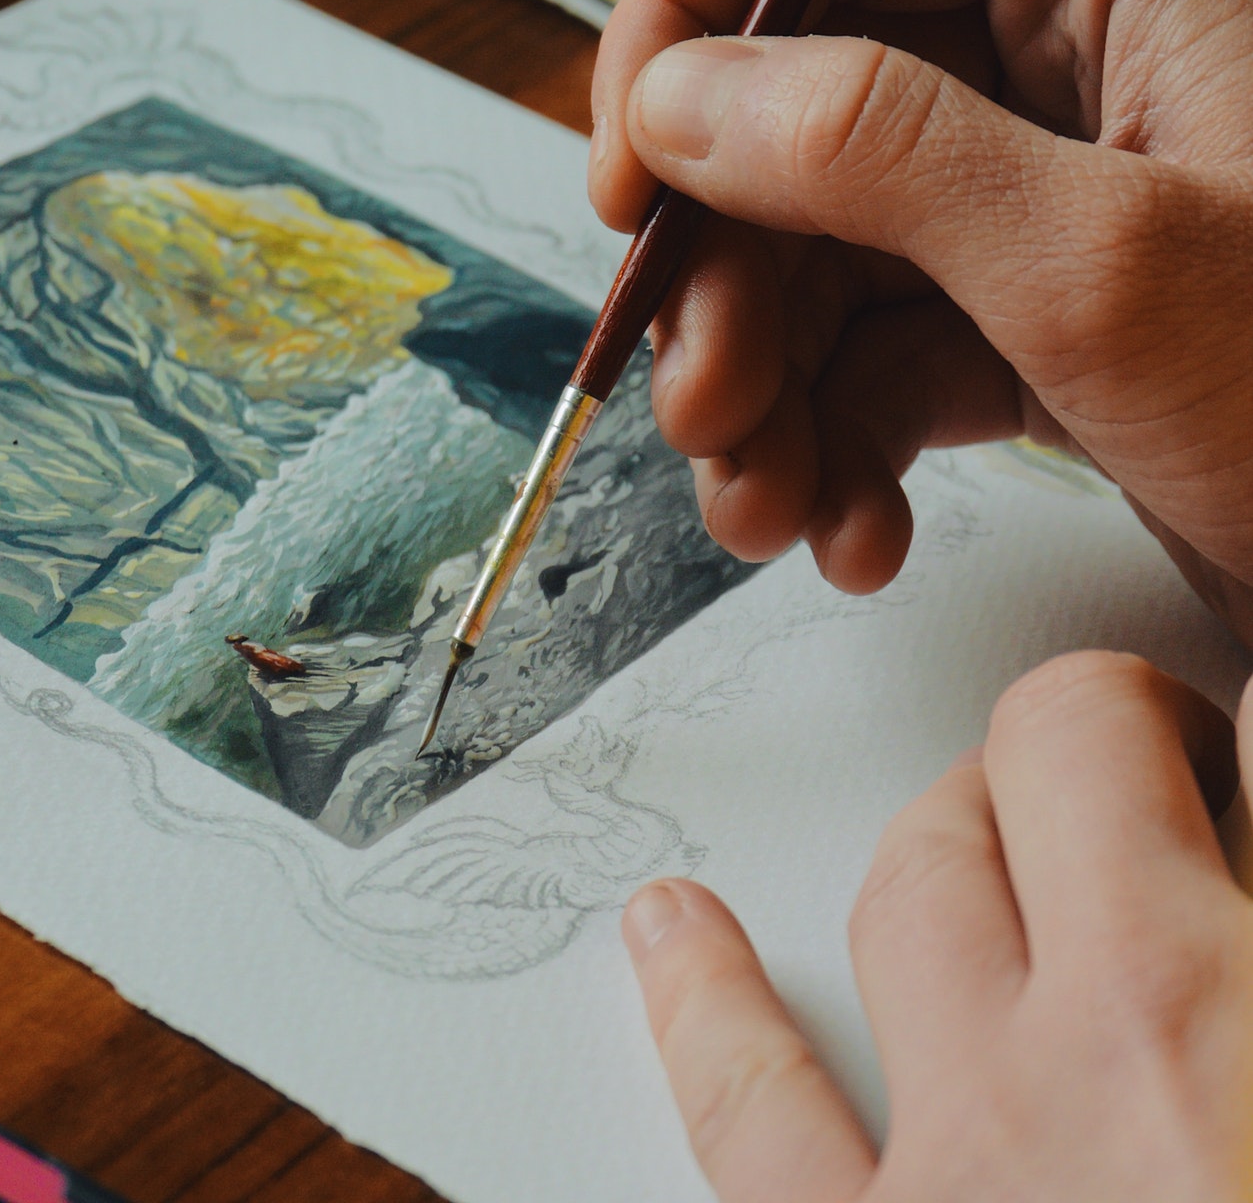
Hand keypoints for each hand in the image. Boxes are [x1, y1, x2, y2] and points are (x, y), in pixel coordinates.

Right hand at [589, 0, 1252, 643]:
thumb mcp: (1107, 269)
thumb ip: (873, 152)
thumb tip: (676, 94)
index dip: (696, 20)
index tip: (623, 170)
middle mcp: (1083, 43)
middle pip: (811, 96)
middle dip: (734, 266)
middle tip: (698, 402)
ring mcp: (1065, 182)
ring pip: (837, 238)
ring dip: (771, 378)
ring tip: (765, 508)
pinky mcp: (1059, 304)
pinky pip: (899, 337)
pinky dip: (847, 435)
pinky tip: (846, 527)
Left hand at [623, 651, 1252, 1202]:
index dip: (1248, 724)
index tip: (1244, 738)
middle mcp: (1125, 1048)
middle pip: (1071, 750)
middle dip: (1112, 725)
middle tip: (1168, 764)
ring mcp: (978, 1145)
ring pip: (922, 880)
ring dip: (956, 821)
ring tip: (986, 801)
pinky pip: (758, 1115)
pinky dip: (707, 1007)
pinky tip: (673, 929)